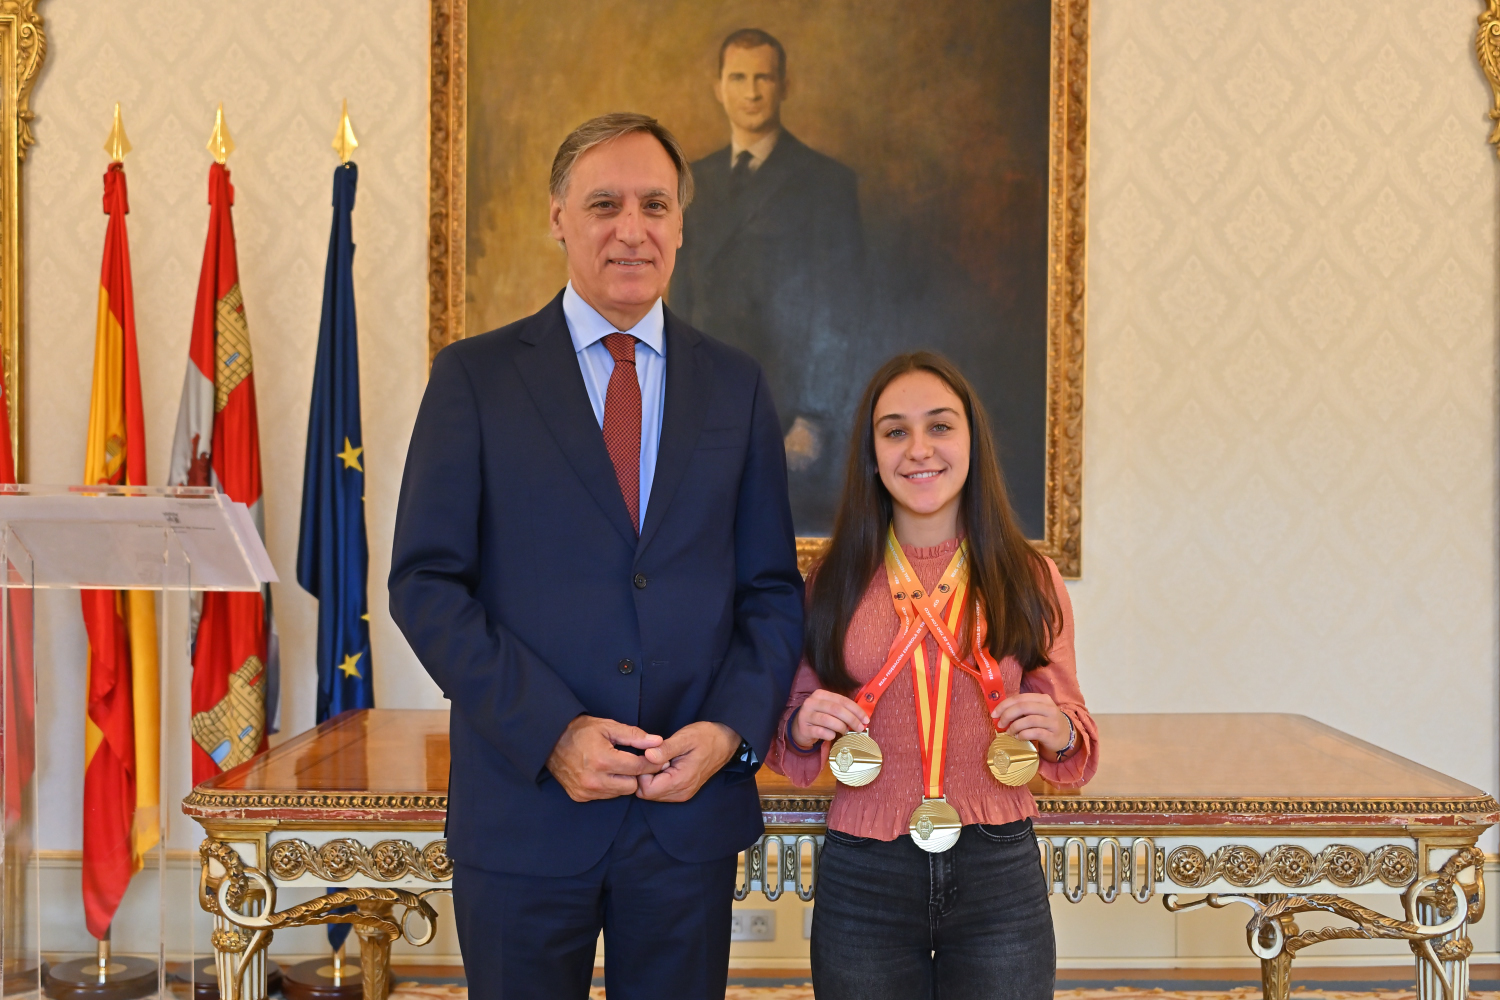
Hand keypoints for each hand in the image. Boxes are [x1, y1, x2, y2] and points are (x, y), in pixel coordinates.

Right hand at [546, 716, 664, 801]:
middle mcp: (594, 780)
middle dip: (636, 774)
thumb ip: (635, 736)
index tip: (656, 758)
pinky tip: (604, 773)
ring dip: (623, 781)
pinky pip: (606, 796)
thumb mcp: (608, 727)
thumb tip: (657, 741)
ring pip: (620, 793)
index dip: (651, 763)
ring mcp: (586, 791)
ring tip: (616, 766)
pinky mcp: (580, 796)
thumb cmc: (581, 731)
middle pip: (632, 786)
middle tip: (632, 761)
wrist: (550, 741)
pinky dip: (609, 787)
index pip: (638, 768)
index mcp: (603, 760)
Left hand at [635, 721, 739, 802]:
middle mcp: (681, 793)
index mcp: (681, 781)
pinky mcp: (682, 791)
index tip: (652, 756)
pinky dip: (658, 779)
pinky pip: (660, 791)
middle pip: (647, 793)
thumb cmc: (706, 737)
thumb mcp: (685, 738)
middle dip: (646, 775)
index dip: (643, 772)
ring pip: (652, 793)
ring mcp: (682, 794)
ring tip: (664, 759)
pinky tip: (667, 765)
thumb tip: (647, 755)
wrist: (725, 742)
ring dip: (652, 777)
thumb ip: (665, 749)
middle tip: (658, 757)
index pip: (646, 789)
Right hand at [789, 690, 868, 748]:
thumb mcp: (829, 710)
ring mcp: (806, 715)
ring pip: (828, 720)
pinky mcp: (804, 728)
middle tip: (860, 728)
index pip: (842, 700)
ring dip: (841, 727)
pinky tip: (832, 736)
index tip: (866, 719)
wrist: (799, 728)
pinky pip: (821, 732)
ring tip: (845, 731)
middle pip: (836, 709)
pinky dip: (830, 735)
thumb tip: (862, 719)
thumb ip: (843, 711)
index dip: (856, 710)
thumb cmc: (819, 718)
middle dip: (851, 719)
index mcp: (820, 694)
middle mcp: (812, 702)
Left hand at [991, 693, 1070, 754]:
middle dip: (1007, 715)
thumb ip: (1021, 709)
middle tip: (1000, 724)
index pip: (1020, 698)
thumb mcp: (1036, 711)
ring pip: (1029, 720)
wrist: (1065, 736)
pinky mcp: (1052, 735)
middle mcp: (1049, 708)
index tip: (994, 713)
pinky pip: (1034, 733)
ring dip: (1015, 727)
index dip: (1005, 705)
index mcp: (1042, 699)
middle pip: (1023, 707)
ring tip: (1009, 732)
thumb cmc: (1045, 722)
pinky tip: (1019, 737)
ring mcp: (1052, 722)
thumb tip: (999, 712)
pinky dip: (1023, 735)